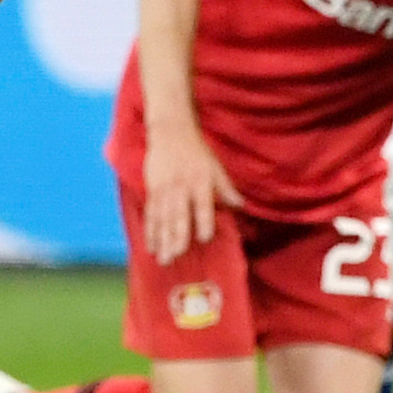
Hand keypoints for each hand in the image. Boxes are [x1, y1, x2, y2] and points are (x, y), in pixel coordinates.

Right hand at [142, 125, 242, 265]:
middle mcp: (181, 187)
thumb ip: (226, 189)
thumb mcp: (216, 168)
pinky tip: (151, 247)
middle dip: (176, 237)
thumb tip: (242, 206)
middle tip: (176, 257)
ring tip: (162, 259)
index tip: (204, 239)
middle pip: (178, 215)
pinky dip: (150, 232)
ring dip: (161, 240)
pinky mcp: (152, 190)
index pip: (202, 204)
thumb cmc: (197, 153)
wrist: (171, 133)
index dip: (203, 221)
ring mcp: (164, 190)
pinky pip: (151, 214)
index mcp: (200, 182)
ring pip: (162, 218)